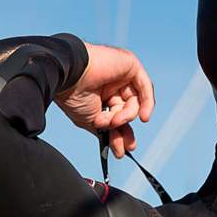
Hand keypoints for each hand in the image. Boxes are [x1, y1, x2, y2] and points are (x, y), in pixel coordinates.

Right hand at [55, 43, 154, 157]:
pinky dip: (147, 103)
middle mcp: (112, 85)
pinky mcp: (130, 65)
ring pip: (135, 103)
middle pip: (128, 110)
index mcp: (100, 96)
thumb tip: (119, 148)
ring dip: (127, 116)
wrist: (69, 76)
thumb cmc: (73, 95)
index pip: (117, 116)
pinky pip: (145, 87)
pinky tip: (143, 117)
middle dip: (125, 129)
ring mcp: (121, 75)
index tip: (121, 151)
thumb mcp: (90, 120)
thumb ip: (107, 130)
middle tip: (123, 144)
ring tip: (114, 120)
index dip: (121, 134)